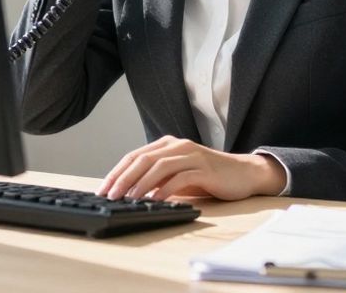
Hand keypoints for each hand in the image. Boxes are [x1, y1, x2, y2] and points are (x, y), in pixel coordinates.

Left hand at [97, 135, 286, 201]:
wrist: (242, 173)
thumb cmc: (207, 176)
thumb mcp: (177, 175)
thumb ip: (157, 179)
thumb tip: (128, 193)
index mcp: (167, 144)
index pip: (134, 156)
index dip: (117, 172)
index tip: (103, 189)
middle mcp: (177, 145)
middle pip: (143, 159)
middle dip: (123, 178)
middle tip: (110, 195)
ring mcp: (191, 155)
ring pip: (159, 166)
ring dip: (141, 184)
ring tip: (129, 199)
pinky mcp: (204, 168)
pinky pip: (180, 177)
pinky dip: (166, 189)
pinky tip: (156, 200)